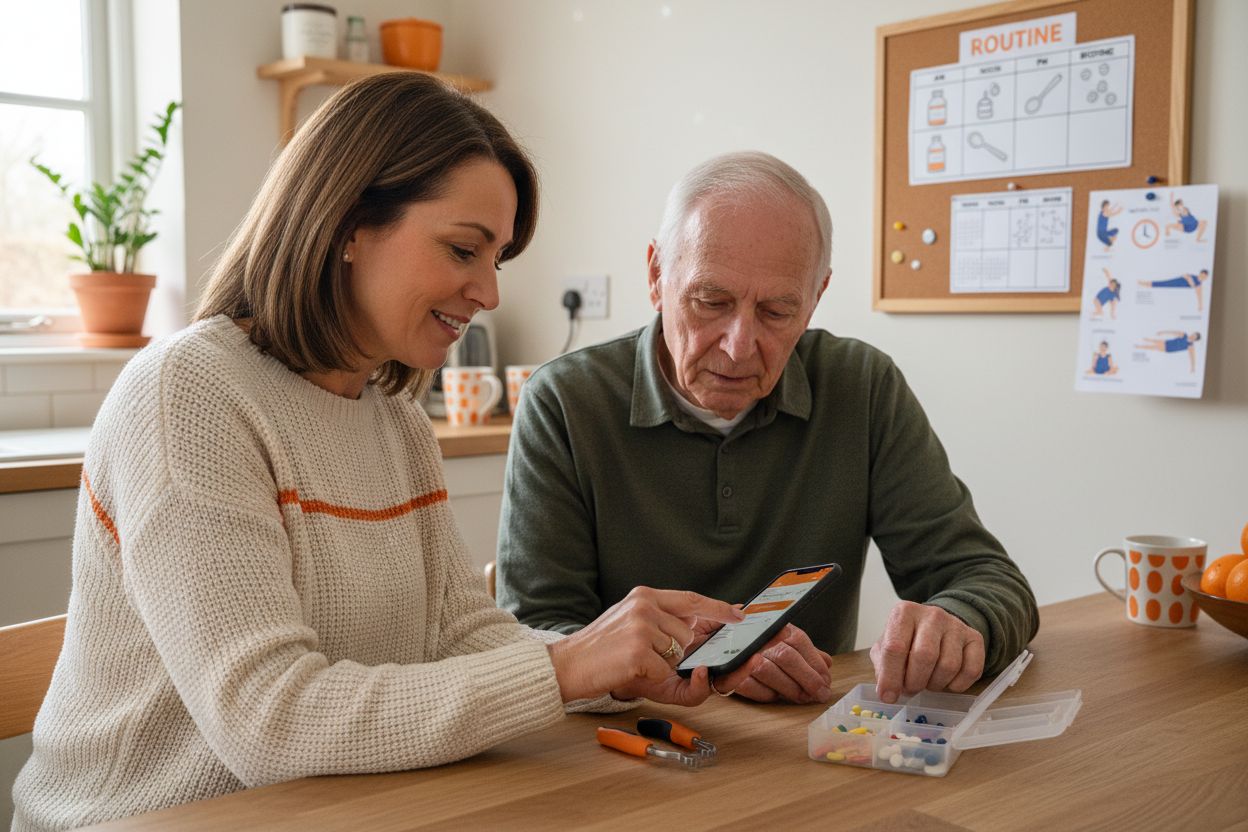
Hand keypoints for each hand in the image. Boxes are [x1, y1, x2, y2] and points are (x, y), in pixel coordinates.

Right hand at [545, 586, 743, 704]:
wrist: (568, 666)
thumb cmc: (602, 651)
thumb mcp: (633, 627)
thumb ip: (665, 625)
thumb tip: (697, 629)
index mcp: (644, 596)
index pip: (691, 599)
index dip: (718, 608)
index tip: (738, 614)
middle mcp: (644, 605)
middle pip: (686, 634)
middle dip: (675, 651)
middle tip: (644, 653)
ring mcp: (641, 626)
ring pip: (677, 653)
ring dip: (660, 664)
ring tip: (632, 659)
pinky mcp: (638, 650)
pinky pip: (664, 671)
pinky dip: (650, 676)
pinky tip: (628, 669)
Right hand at [716, 623, 833, 703]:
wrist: (715, 648)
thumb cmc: (757, 646)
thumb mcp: (782, 641)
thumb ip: (805, 651)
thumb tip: (827, 663)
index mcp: (772, 626)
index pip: (798, 640)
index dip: (815, 662)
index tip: (826, 680)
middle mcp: (755, 638)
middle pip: (786, 656)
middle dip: (808, 679)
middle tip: (821, 694)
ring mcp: (740, 655)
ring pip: (769, 672)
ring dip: (791, 689)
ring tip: (804, 698)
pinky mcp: (728, 675)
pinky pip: (752, 687)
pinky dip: (768, 694)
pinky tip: (778, 696)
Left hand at [870, 601, 984, 703]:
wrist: (935, 626)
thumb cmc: (906, 640)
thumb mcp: (885, 647)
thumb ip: (883, 666)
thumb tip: (888, 692)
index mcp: (904, 613)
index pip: (895, 647)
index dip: (891, 677)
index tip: (888, 696)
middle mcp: (932, 614)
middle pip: (924, 656)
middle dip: (915, 682)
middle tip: (910, 689)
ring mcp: (956, 625)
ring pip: (949, 666)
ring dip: (935, 684)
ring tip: (927, 681)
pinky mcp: (975, 638)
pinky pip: (971, 670)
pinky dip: (957, 685)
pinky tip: (947, 681)